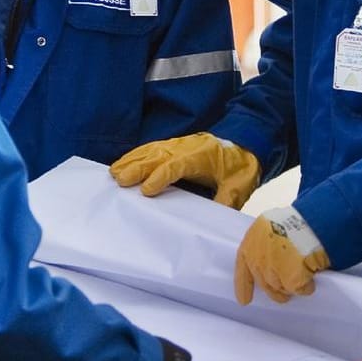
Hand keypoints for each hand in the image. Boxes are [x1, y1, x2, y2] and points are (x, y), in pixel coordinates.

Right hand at [109, 132, 260, 208]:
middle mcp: (186, 147)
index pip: (176, 166)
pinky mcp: (175, 145)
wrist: (247, 141)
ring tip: (114, 172)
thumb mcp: (239, 185)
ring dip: (132, 160)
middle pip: (158, 156)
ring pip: (151, 150)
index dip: (160, 177)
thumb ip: (226, 200)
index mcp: (201, 156)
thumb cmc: (241, 165)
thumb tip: (214, 219)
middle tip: (119, 179)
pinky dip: (136, 155)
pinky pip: (152, 148)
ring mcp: (179, 144)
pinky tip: (124, 163)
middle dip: (137, 167)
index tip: (146, 191)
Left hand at [233, 207, 330, 304]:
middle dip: (275, 290)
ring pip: (282, 289)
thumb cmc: (293, 221)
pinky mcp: (291, 281)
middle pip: (265, 284)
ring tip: (303, 278)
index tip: (245, 301)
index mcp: (250, 245)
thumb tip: (270, 264)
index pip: (243, 272)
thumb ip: (264, 246)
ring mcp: (273, 272)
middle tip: (284, 295)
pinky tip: (312, 278)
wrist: (311, 221)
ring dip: (291, 288)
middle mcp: (258, 261)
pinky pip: (300, 290)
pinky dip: (307, 287)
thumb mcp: (269, 227)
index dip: (243, 288)